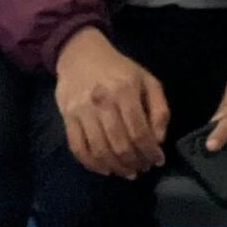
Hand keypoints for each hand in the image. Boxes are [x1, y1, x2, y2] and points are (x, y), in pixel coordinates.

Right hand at [53, 28, 168, 177]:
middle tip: (143, 168)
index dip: (150, 151)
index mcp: (125, 90)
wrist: (80, 53)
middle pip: (120, 144)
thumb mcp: (147, 80)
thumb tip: (159, 139)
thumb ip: (159, 108)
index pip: (139, 131)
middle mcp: (102, 101)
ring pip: (99, 150)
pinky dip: (92, 164)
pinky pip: (77, 148)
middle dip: (135, 162)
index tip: (158, 161)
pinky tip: (105, 169)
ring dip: (116, 167)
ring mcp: (82, 110)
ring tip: (127, 172)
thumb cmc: (118, 69)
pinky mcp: (67, 117)